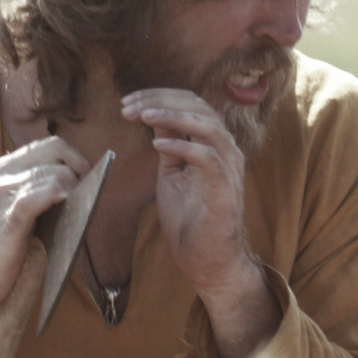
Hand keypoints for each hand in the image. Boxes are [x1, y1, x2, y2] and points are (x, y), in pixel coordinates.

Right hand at [0, 134, 89, 357]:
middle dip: (81, 168)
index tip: (87, 182)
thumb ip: (33, 195)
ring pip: (55, 171)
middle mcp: (0, 175)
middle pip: (56, 148)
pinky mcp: (7, 220)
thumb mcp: (8, 212)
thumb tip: (75, 191)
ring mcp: (1, 195)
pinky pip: (40, 195)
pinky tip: (70, 210)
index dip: (75, 159)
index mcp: (1, 170)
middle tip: (89, 194)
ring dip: (77, 190)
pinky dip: (61, 197)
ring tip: (80, 212)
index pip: (49, 145)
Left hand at [123, 88, 277, 357]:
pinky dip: (182, 145)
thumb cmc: (190, 220)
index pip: (192, 103)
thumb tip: (156, 115)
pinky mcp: (225, 192)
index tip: (128, 103)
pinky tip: (156, 144)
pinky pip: (209, 158)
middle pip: (199, 106)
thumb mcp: (172, 173)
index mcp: (214, 144)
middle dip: (160, 100)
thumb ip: (170, 145)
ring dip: (172, 115)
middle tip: (128, 107)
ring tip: (142, 115)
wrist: (207, 261)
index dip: (160, 96)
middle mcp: (227, 151)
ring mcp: (229, 170)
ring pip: (208, 125)